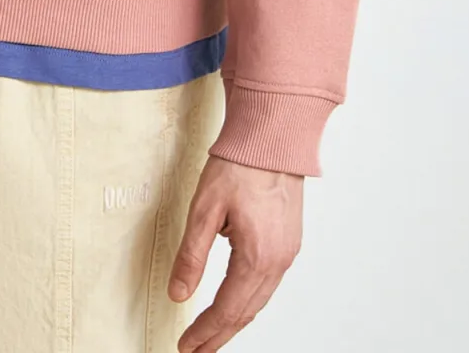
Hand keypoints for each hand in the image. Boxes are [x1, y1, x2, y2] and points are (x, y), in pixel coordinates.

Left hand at [167, 152, 303, 351]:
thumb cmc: (239, 164)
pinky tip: (236, 302)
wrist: (274, 136)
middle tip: (196, 351)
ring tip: (212, 334)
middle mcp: (278, 262)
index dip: (204, 332)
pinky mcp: (290, 242)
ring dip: (235, 321)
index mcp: (257, 257)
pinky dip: (249, 301)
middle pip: (246, 313)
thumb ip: (192, 255)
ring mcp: (288, 253)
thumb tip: (178, 294)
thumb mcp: (205, 208)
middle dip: (219, 335)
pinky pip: (268, 284)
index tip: (186, 347)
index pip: (227, 310)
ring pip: (259, 301)